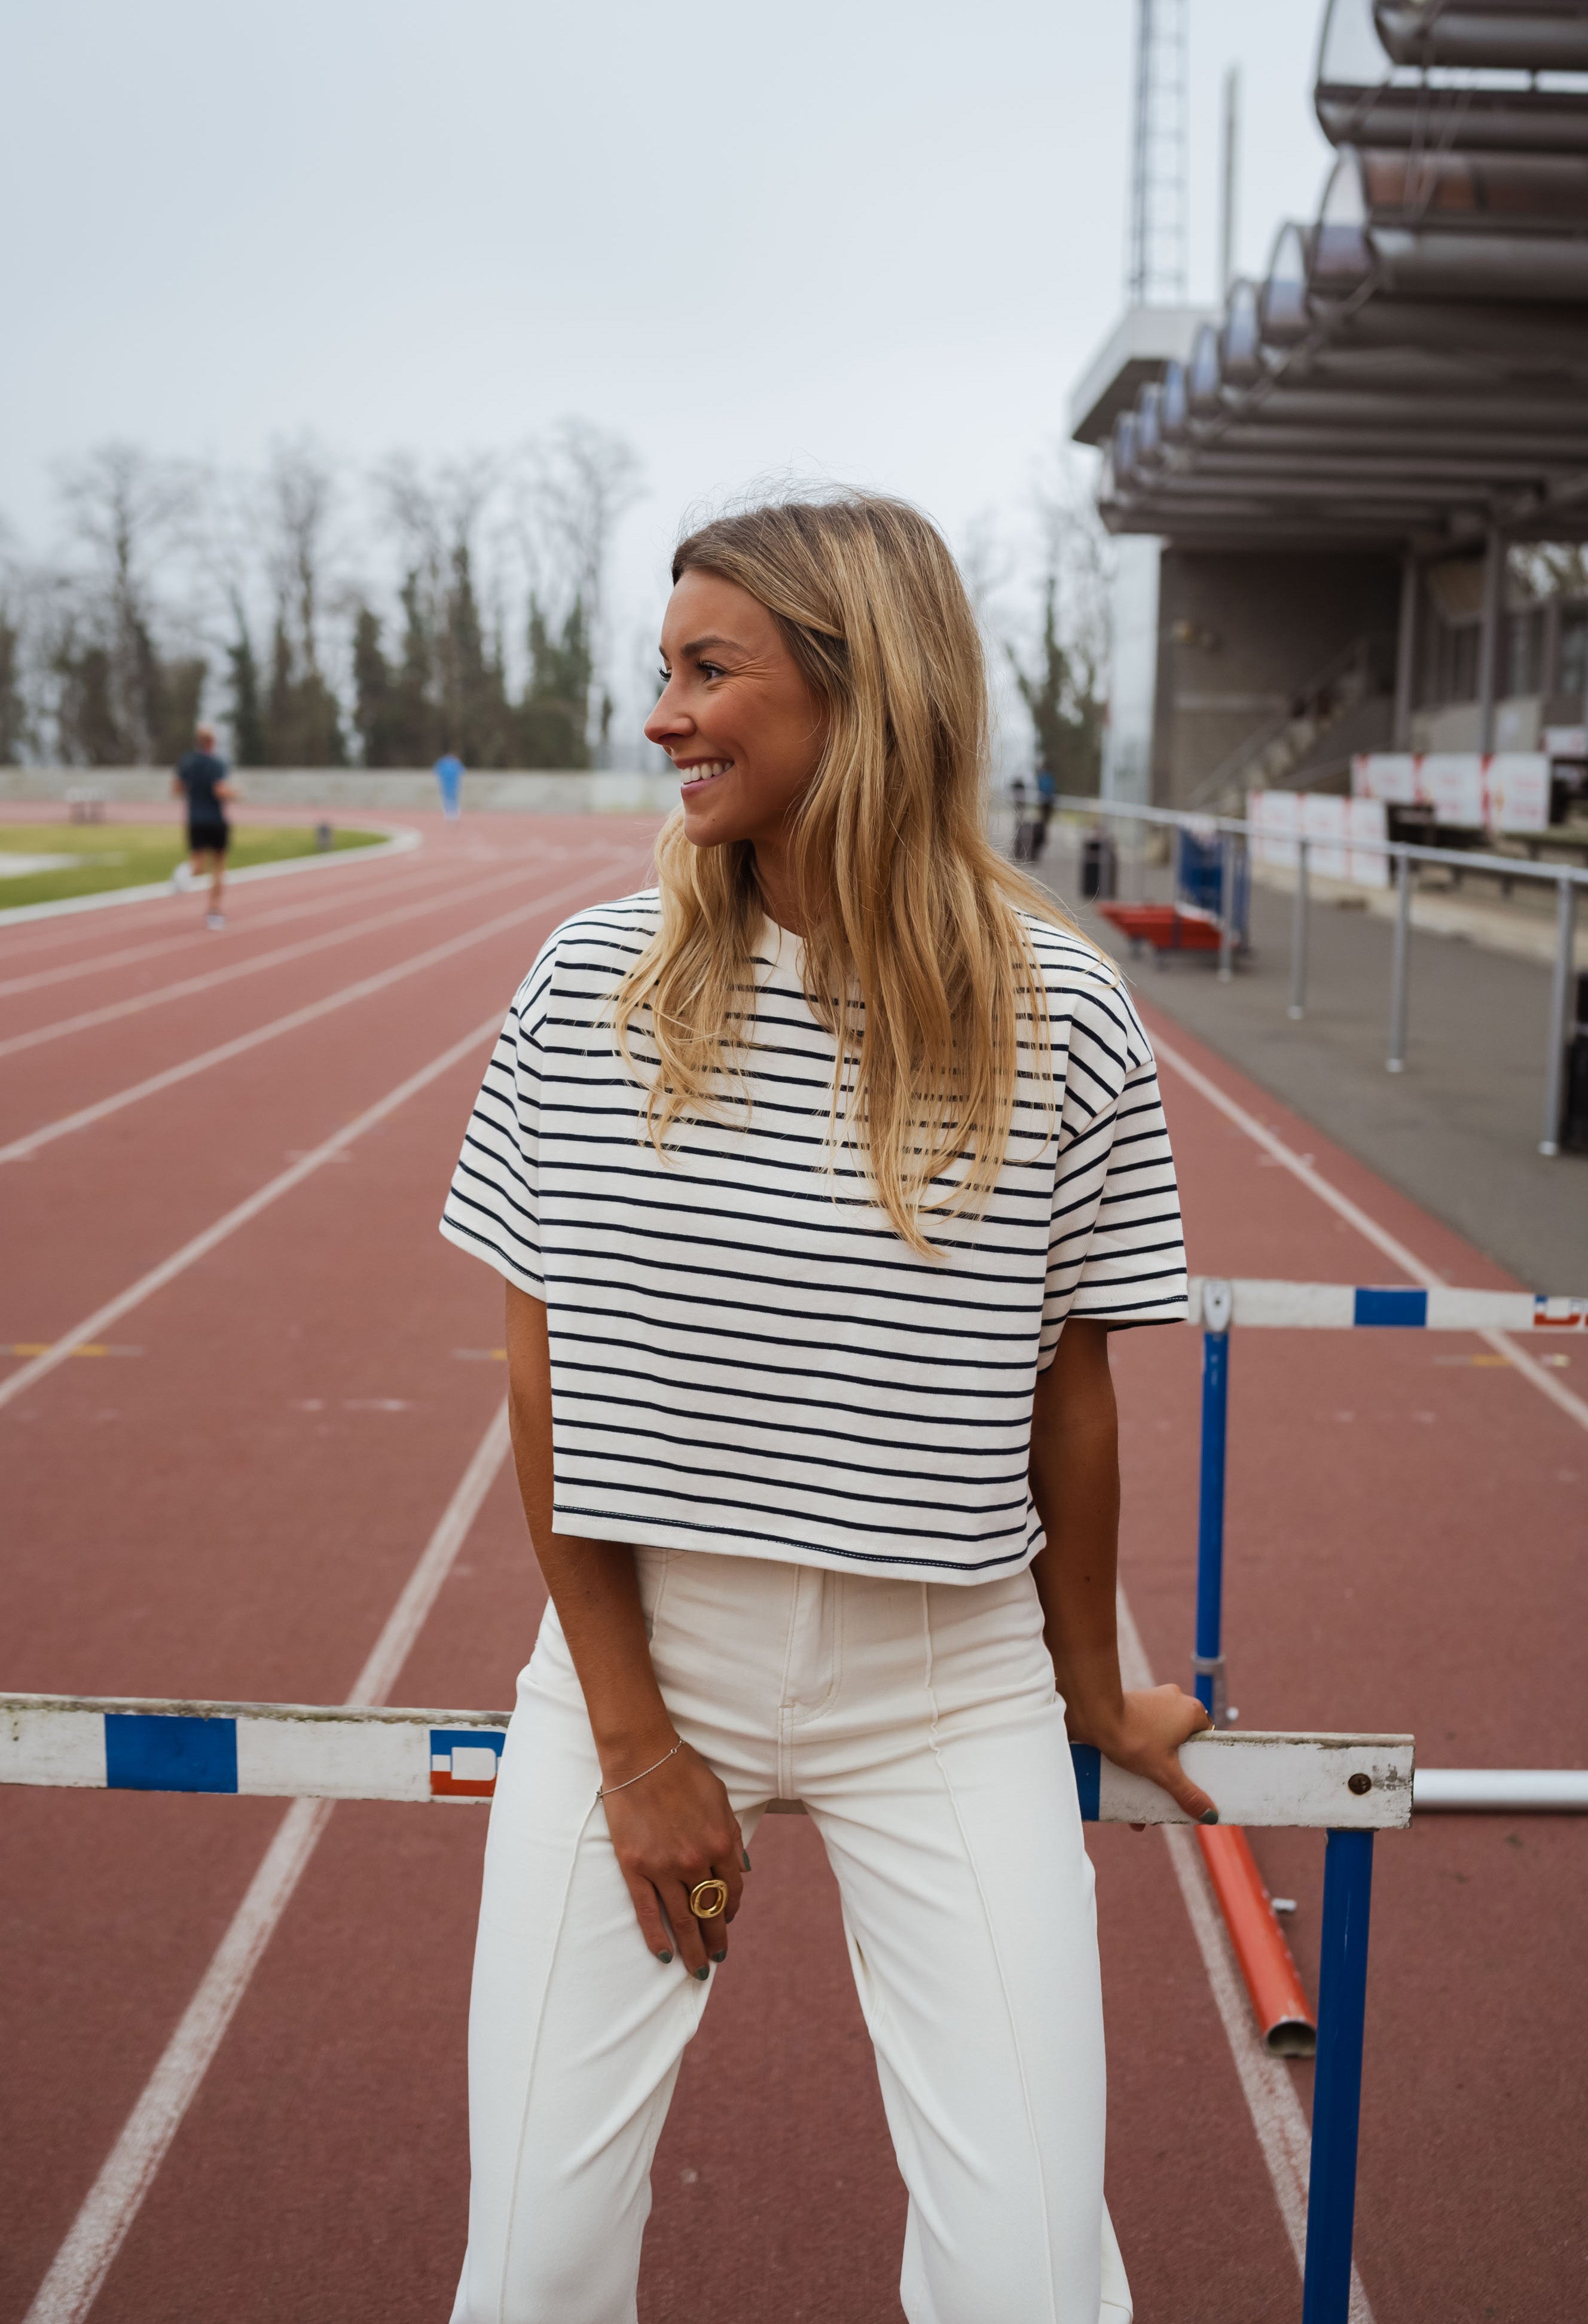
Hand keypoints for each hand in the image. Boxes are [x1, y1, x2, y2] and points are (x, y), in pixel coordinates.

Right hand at [599, 1739, 745, 1975]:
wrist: (642, 1755)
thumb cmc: (683, 1770)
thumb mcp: (721, 1799)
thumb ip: (732, 1835)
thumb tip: (743, 1869)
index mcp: (722, 1843)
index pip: (732, 1889)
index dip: (731, 1909)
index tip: (729, 1919)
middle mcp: (696, 1861)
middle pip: (710, 1912)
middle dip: (716, 1939)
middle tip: (717, 1958)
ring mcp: (664, 1867)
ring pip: (683, 1919)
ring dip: (692, 1947)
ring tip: (697, 1969)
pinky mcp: (635, 1868)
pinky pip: (647, 1912)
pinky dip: (657, 1937)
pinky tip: (664, 1955)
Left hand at [1073, 1683, 1217, 1823]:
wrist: (1094, 1716)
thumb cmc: (1133, 1738)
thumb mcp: (1164, 1772)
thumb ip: (1187, 1793)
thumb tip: (1210, 1815)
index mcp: (1191, 1711)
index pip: (1206, 1738)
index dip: (1201, 1761)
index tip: (1195, 1780)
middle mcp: (1174, 1700)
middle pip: (1181, 1742)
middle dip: (1173, 1770)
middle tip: (1169, 1792)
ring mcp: (1152, 1700)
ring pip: (1160, 1739)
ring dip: (1153, 1766)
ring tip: (1144, 1796)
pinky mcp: (1132, 1705)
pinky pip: (1142, 1733)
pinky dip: (1137, 1755)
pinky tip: (1126, 1782)